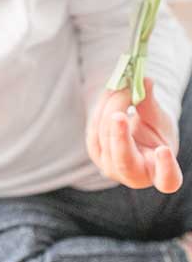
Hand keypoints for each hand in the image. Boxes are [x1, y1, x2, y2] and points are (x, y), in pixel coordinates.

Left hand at [86, 76, 182, 193]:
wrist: (135, 136)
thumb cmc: (154, 133)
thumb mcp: (159, 120)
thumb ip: (151, 104)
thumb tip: (145, 81)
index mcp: (159, 173)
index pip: (167, 180)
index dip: (166, 168)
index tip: (163, 150)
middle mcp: (133, 176)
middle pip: (125, 160)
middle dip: (120, 137)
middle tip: (119, 115)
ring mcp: (110, 166)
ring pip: (105, 138)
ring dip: (111, 108)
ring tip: (122, 86)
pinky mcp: (95, 152)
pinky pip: (94, 128)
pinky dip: (102, 107)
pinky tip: (111, 91)